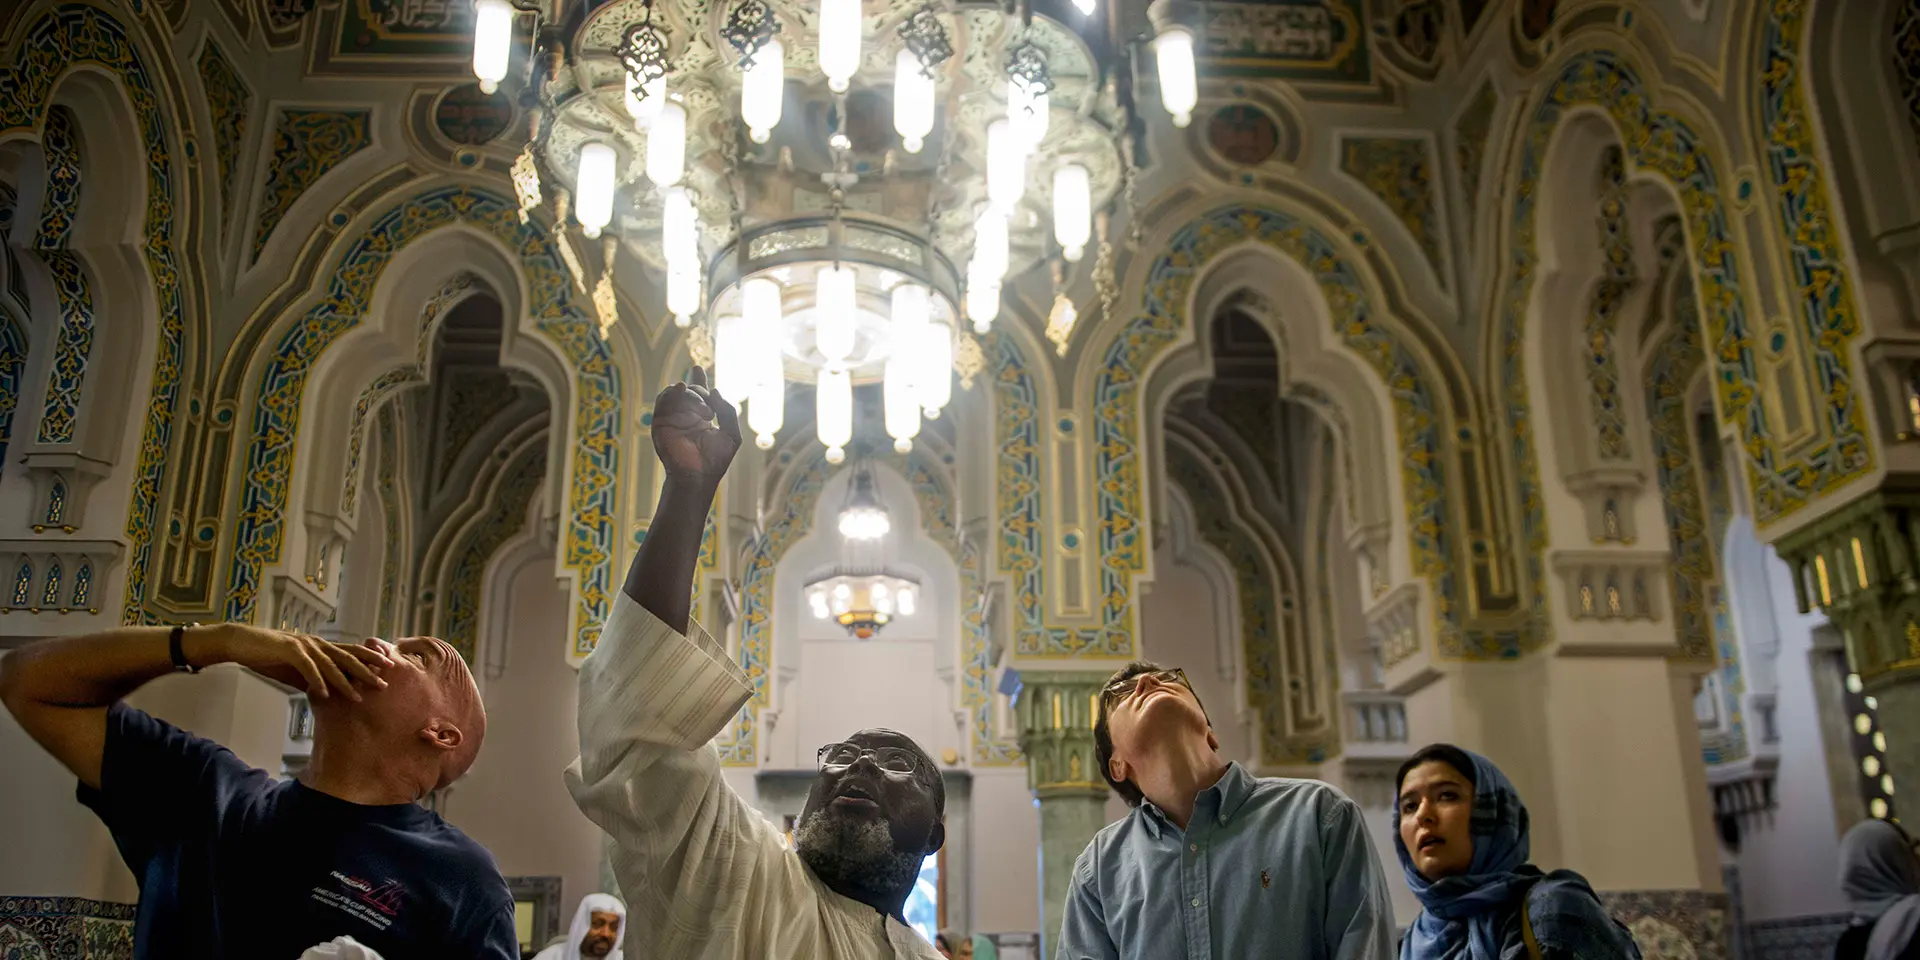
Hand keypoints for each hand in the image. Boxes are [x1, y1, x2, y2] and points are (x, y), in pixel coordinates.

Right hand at [207, 625, 391, 700]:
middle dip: (367, 671)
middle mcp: (317, 644)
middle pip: (348, 658)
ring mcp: (304, 645)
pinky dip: (317, 681)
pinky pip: (307, 668)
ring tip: (358, 696)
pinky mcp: (289, 650)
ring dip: (345, 682)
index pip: (351, 652)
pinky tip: (325, 694)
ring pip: (330, 664)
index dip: (371, 659)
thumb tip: (327, 694)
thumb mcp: (295, 670)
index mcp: (320, 647)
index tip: (388, 668)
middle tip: (384, 684)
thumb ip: (312, 679)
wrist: (242, 643)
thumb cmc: (269, 657)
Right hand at [652, 365, 740, 483]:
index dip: (699, 380)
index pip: (699, 393)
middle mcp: (686, 415)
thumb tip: (715, 390)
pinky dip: (672, 392)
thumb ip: (728, 411)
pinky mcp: (660, 422)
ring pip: (676, 392)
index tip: (697, 368)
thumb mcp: (732, 434)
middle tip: (709, 412)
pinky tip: (681, 389)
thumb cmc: (716, 460)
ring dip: (691, 395)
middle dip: (701, 393)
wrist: (698, 476)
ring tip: (703, 411)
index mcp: (701, 416)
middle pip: (690, 390)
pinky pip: (663, 400)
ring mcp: (672, 417)